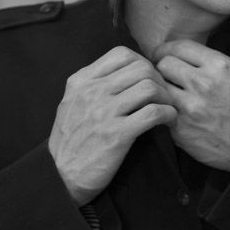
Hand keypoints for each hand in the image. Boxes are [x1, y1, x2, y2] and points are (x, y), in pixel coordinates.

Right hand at [49, 46, 176, 205]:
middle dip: (158, 79)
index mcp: (81, 81)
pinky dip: (168, 114)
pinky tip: (168, 120)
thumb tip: (126, 69)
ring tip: (166, 108)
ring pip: (150, 87)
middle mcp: (92, 92)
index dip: (143, 62)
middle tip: (162, 94)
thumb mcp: (72, 101)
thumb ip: (93, 83)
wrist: (61, 175)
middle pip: (141, 68)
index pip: (122, 54)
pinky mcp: (118, 135)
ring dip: (165, 97)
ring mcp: (104, 112)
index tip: (148, 77)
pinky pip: (154, 113)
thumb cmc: (71, 139)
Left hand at [152, 40, 229, 172]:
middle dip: (163, 68)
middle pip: (164, 64)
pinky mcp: (180, 128)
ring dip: (162, 89)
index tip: (161, 54)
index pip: (179, 46)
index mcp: (219, 66)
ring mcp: (190, 106)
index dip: (166, 49)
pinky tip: (173, 112)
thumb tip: (184, 55)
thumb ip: (211, 62)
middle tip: (164, 75)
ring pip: (159, 87)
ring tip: (168, 93)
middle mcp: (203, 83)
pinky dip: (166, 110)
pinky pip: (163, 110)